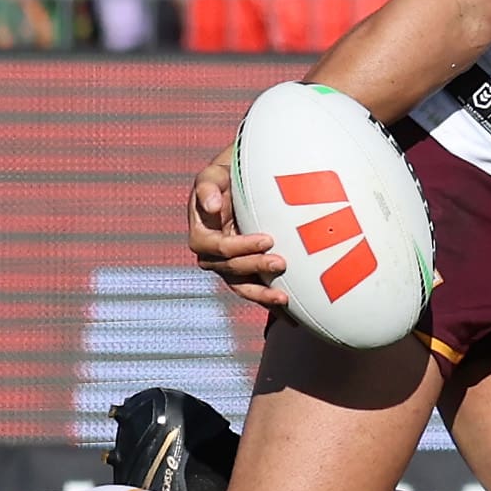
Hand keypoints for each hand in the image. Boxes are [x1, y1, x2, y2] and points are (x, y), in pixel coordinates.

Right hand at [188, 156, 289, 307]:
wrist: (239, 185)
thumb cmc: (225, 177)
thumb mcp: (213, 174)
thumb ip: (207, 186)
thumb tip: (210, 206)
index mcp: (201, 236)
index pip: (219, 248)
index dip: (241, 246)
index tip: (267, 239)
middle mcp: (213, 256)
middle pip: (232, 269)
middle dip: (256, 267)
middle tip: (282, 262)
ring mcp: (229, 268)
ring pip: (243, 287)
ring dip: (262, 294)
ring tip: (284, 299)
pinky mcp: (246, 274)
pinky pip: (255, 291)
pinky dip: (269, 304)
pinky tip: (289, 316)